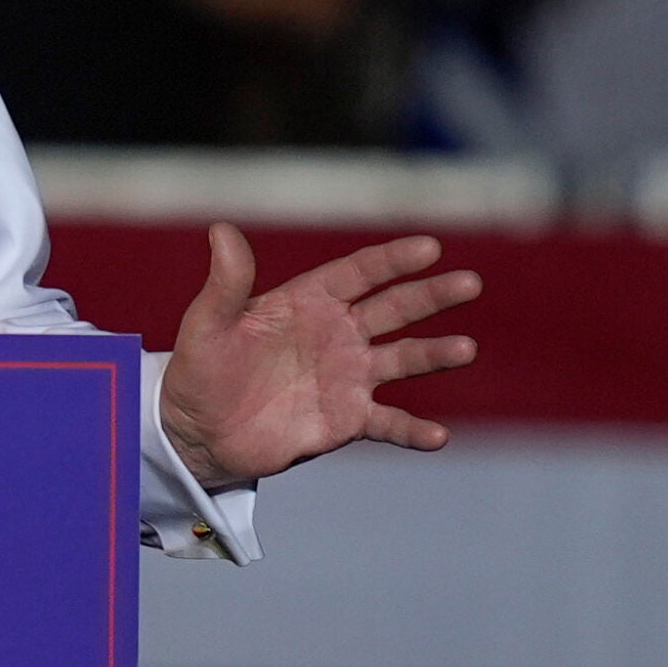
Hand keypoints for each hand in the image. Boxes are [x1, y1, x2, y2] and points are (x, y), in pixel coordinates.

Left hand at [160, 224, 479, 488]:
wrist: (199, 429)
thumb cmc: (201, 368)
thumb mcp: (208, 324)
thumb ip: (226, 283)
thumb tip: (221, 230)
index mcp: (308, 302)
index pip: (358, 273)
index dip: (392, 260)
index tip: (429, 248)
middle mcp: (337, 334)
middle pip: (393, 309)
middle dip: (431, 295)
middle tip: (469, 283)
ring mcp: (348, 377)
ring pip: (402, 360)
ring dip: (434, 354)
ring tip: (465, 348)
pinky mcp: (348, 420)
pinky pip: (388, 423)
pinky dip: (413, 430)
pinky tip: (438, 436)